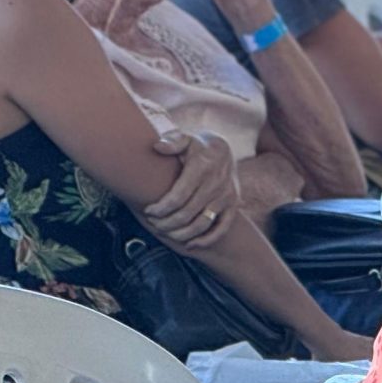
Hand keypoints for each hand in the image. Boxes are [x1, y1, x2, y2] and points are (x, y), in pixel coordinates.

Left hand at [143, 131, 239, 248]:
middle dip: (165, 223)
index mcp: (203, 166)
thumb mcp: (186, 137)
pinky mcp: (234, 205)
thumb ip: (172, 141)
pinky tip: (189, 244)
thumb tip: (157, 146)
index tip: (148, 211)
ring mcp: (227, 196)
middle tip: (152, 223)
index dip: (160, 208)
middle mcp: (218, 183)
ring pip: (201, 225)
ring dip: (180, 234)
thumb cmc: (196, 145)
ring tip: (165, 232)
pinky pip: (222, 229)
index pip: (178, 197)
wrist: (223, 148)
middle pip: (186, 214)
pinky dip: (205, 240)